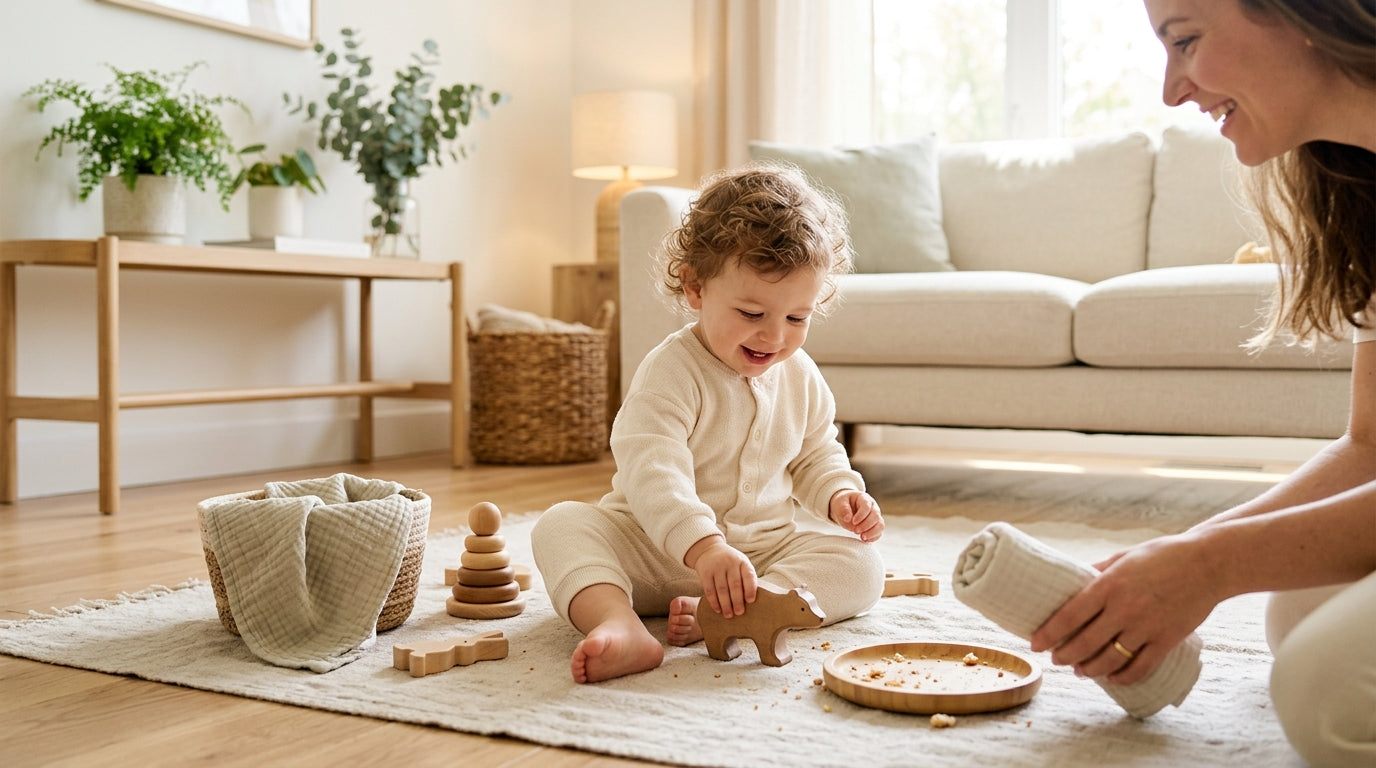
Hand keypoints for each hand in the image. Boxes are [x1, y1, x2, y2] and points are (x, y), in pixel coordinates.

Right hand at [687, 536, 756, 618]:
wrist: (709, 550)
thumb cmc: (730, 563)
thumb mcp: (740, 564)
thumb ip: (747, 578)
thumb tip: (751, 602)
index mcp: (742, 562)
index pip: (748, 575)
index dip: (750, 588)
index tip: (751, 601)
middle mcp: (730, 563)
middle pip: (734, 585)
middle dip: (737, 601)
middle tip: (739, 613)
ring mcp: (716, 567)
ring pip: (722, 589)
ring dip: (725, 604)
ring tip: (729, 615)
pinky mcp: (705, 572)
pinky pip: (709, 590)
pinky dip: (714, 602)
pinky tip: (718, 609)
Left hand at [830, 490, 883, 541]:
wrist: (845, 507)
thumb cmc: (844, 503)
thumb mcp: (840, 502)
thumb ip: (843, 509)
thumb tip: (848, 519)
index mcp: (864, 498)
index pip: (867, 506)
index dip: (861, 515)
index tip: (853, 522)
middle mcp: (873, 507)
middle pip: (875, 516)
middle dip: (866, 525)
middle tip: (855, 531)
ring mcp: (875, 517)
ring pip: (880, 525)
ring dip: (872, 532)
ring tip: (862, 537)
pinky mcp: (875, 526)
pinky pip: (879, 533)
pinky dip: (873, 537)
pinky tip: (865, 540)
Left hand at [1029, 532, 1219, 683]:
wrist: (1208, 564)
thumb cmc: (1162, 556)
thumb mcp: (1122, 557)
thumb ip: (1097, 572)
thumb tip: (1071, 581)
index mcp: (1109, 585)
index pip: (1069, 616)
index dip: (1048, 633)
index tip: (1035, 644)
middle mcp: (1124, 609)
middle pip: (1084, 643)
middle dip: (1065, 655)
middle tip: (1056, 659)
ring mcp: (1146, 627)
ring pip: (1110, 659)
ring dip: (1090, 669)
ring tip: (1080, 670)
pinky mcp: (1167, 640)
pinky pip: (1140, 667)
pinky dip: (1123, 677)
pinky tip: (1113, 678)